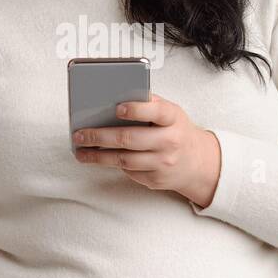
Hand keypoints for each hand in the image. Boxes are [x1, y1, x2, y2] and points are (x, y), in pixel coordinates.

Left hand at [71, 93, 221, 207]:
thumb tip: (114, 97)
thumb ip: (148, 103)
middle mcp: (170, 141)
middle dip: (100, 137)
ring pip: (124, 160)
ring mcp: (163, 163)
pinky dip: (113, 164)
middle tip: (80, 135)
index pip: (156, 112)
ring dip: (98, 156)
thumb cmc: (176, 130)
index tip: (116, 108)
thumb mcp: (170, 112)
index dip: (136, 110)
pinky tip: (99, 158)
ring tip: (81, 151)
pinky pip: (129, 171)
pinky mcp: (156, 179)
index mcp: (173, 118)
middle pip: (130, 139)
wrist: (198, 162)